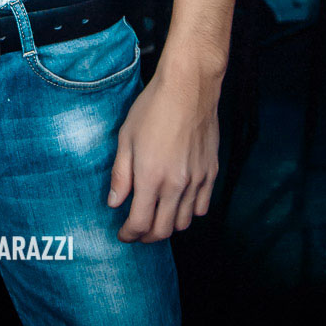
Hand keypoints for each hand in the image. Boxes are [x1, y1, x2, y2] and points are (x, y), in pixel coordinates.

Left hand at [107, 60, 221, 242]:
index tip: (122, 234)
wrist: (188, 89)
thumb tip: (114, 203)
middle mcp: (175, 185)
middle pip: (162, 230)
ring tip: (157, 217)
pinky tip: (178, 203)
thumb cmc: (152, 108)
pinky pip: (202, 207)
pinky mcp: (211, 173)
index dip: (129, 234)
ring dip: (168, 226)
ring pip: (184, 222)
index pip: (139, 223)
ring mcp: (196, 180)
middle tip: (137, 231)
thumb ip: (120, 175)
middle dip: (146, 236)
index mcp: (150, 177)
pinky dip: (189, 212)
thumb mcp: (126, 138)